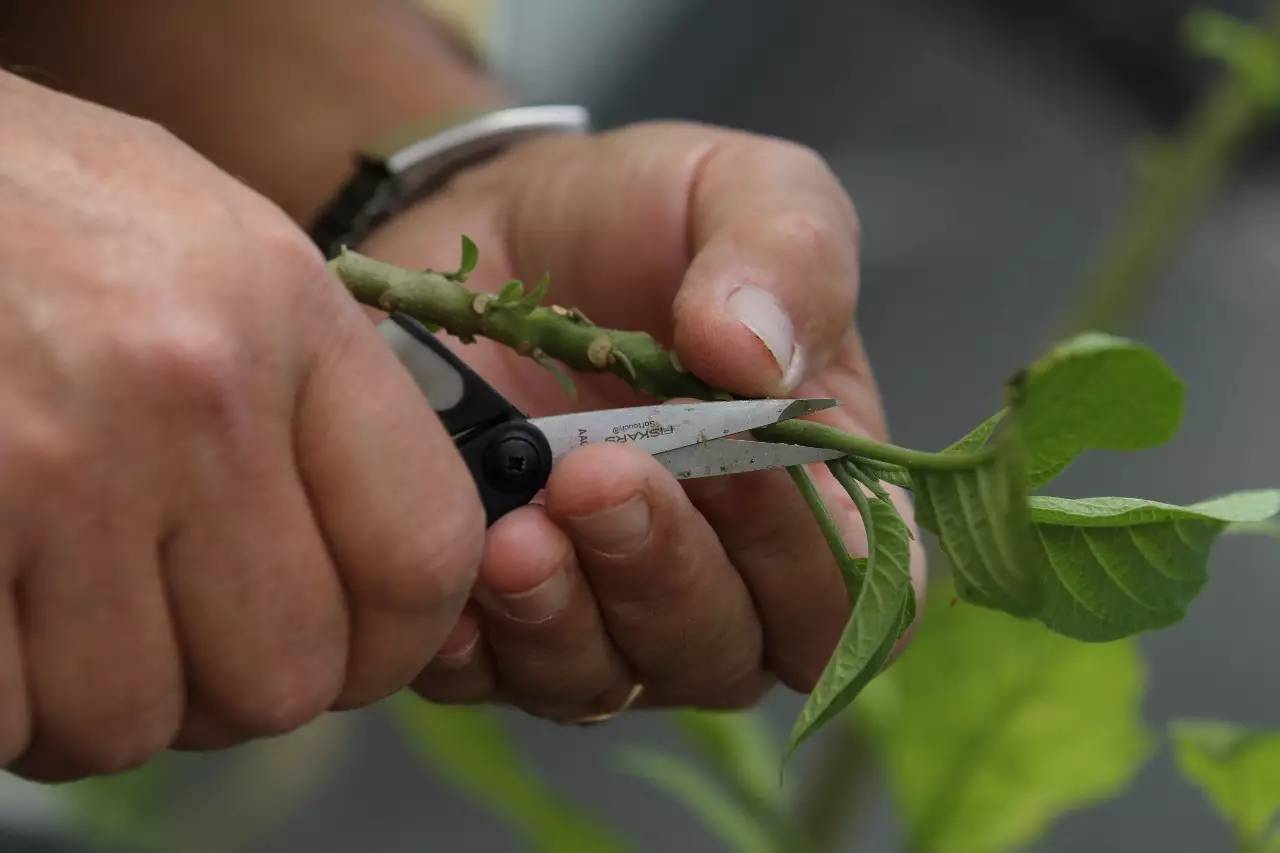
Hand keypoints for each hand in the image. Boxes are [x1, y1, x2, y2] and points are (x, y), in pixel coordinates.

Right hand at [0, 73, 484, 779]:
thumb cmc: (24, 197)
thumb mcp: (206, 238)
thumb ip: (312, 386)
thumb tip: (375, 540)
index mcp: (285, 312)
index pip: (423, 552)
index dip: (401, 639)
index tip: (358, 646)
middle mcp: (192, 394)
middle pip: (286, 675)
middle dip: (234, 686)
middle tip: (183, 628)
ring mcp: (54, 468)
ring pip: (136, 720)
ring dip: (103, 700)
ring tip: (65, 611)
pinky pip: (6, 719)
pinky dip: (3, 704)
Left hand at [361, 122, 925, 720]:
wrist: (493, 223)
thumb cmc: (642, 218)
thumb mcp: (739, 191)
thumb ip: (788, 257)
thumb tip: (759, 364)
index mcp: (810, 495)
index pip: (849, 595)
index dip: (808, 560)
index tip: (740, 469)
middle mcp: (716, 576)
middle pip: (724, 650)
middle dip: (666, 570)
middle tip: (598, 472)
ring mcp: (602, 609)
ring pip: (608, 679)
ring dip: (567, 617)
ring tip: (518, 528)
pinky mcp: (495, 618)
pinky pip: (490, 677)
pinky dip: (476, 644)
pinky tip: (455, 589)